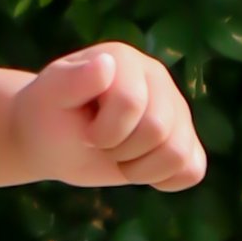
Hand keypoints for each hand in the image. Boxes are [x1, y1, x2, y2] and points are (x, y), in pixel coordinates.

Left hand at [12, 45, 204, 193]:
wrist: (53, 138)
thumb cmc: (48, 116)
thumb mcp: (49, 98)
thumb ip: (72, 80)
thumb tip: (105, 63)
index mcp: (124, 60)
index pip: (131, 103)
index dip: (103, 132)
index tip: (83, 128)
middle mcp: (157, 78)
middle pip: (157, 130)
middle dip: (119, 150)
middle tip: (98, 143)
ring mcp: (176, 109)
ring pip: (178, 154)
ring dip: (139, 169)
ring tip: (118, 155)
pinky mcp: (185, 139)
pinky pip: (192, 170)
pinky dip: (164, 180)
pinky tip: (139, 168)